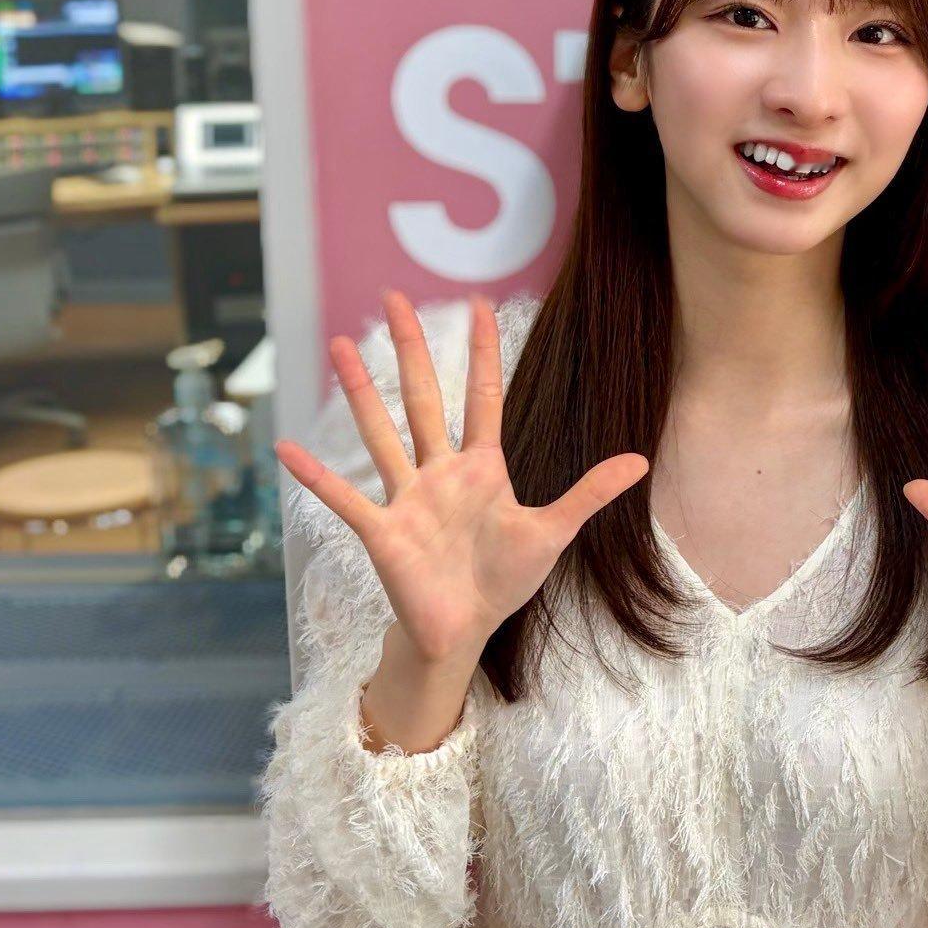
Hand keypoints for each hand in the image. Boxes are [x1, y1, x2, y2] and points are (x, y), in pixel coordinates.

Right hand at [273, 290, 651, 664]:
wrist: (464, 630)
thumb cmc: (502, 580)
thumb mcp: (553, 531)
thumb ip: (590, 493)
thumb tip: (642, 460)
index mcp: (481, 467)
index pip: (482, 395)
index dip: (482, 352)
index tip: (478, 304)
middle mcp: (439, 471)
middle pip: (422, 397)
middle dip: (411, 348)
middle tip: (393, 297)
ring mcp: (407, 497)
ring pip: (380, 432)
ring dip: (360, 390)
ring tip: (342, 345)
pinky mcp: (382, 531)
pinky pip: (343, 499)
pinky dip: (315, 477)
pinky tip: (286, 448)